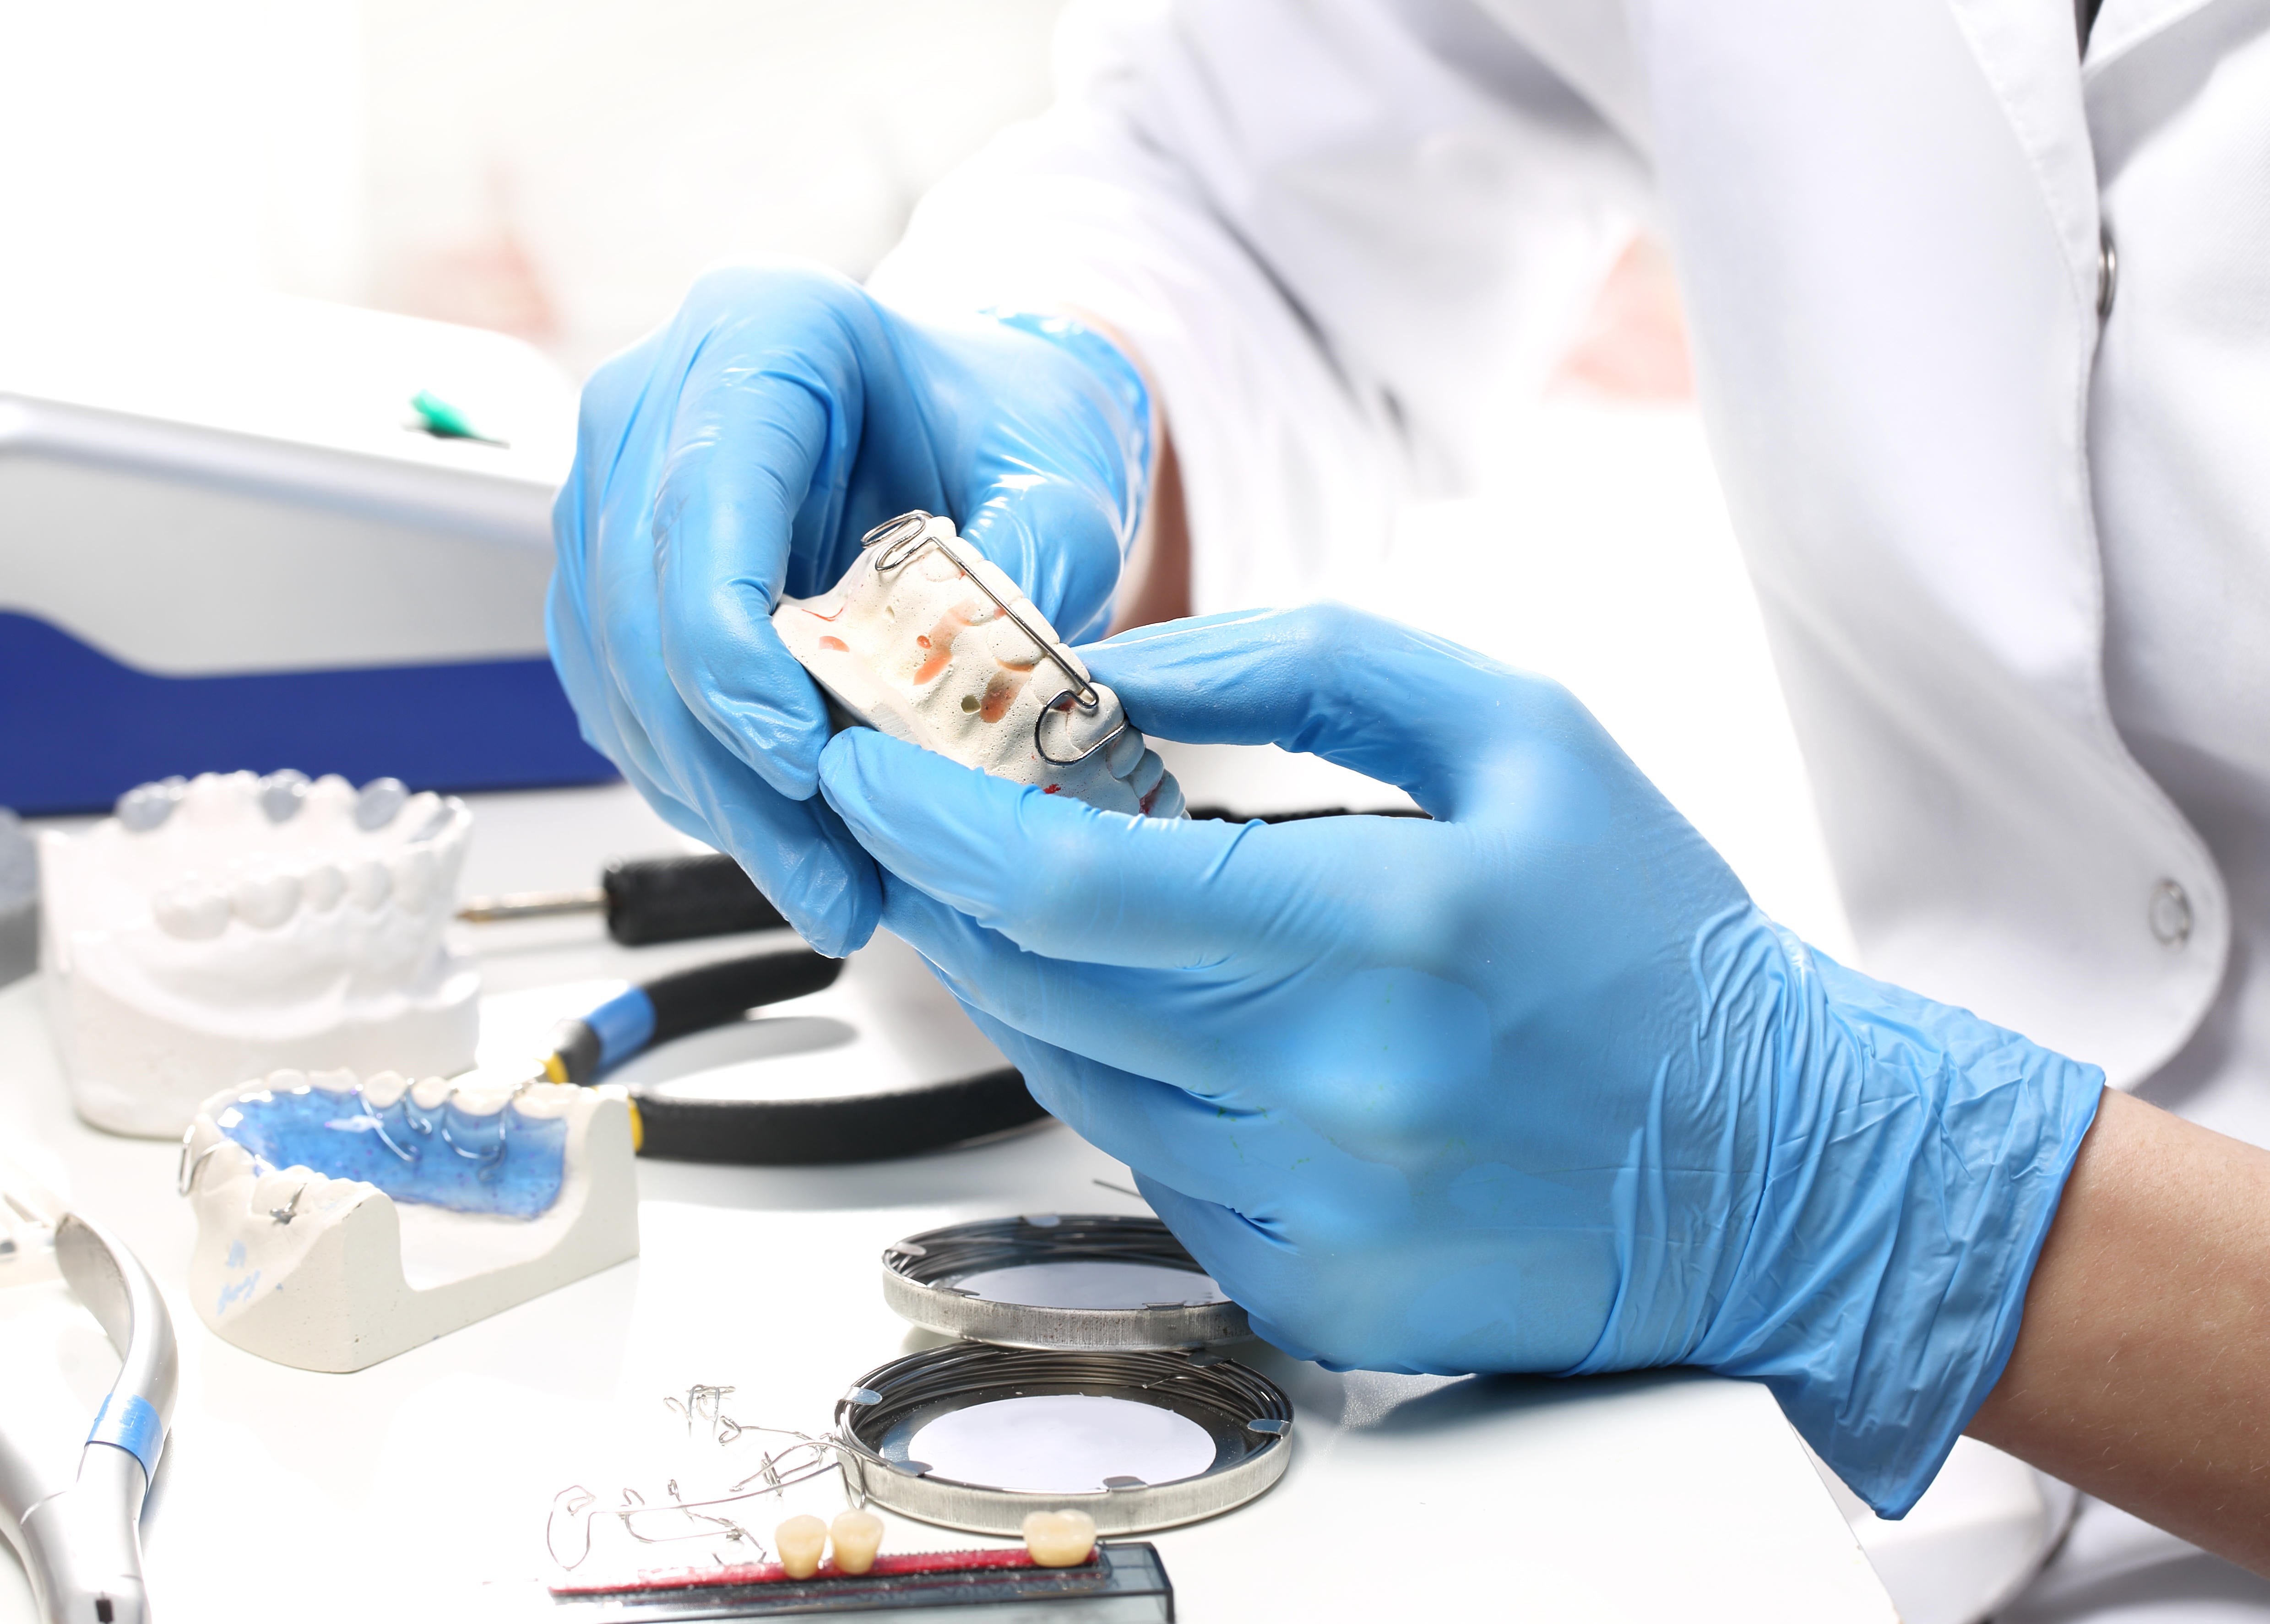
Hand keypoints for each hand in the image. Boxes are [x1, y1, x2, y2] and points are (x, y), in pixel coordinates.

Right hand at [548, 264, 1150, 953]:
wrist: (972, 422)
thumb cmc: (1003, 423)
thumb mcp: (1064, 473)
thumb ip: (1047, 559)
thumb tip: (1004, 690)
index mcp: (761, 330)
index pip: (702, 502)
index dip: (731, 650)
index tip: (801, 764)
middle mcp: (656, 403)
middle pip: (641, 608)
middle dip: (731, 773)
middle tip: (831, 889)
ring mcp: (615, 492)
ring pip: (619, 676)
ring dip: (718, 806)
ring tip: (832, 893)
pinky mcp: (611, 581)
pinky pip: (625, 703)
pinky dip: (702, 788)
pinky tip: (788, 845)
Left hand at [815, 604, 2104, 1514]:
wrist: (1781, 1163)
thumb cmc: (1651, 935)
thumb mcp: (1519, 729)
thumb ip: (1306, 665)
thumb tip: (1118, 671)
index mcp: (1389, 924)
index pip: (1069, 883)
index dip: (931, 817)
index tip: (860, 760)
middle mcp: (1336, 1088)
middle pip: (1036, 985)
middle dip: (947, 888)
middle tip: (921, 810)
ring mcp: (1316, 1213)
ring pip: (1072, 1082)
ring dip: (1029, 984)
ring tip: (1057, 905)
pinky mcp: (1311, 1296)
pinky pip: (1146, 1172)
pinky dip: (1126, 1083)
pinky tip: (1186, 1027)